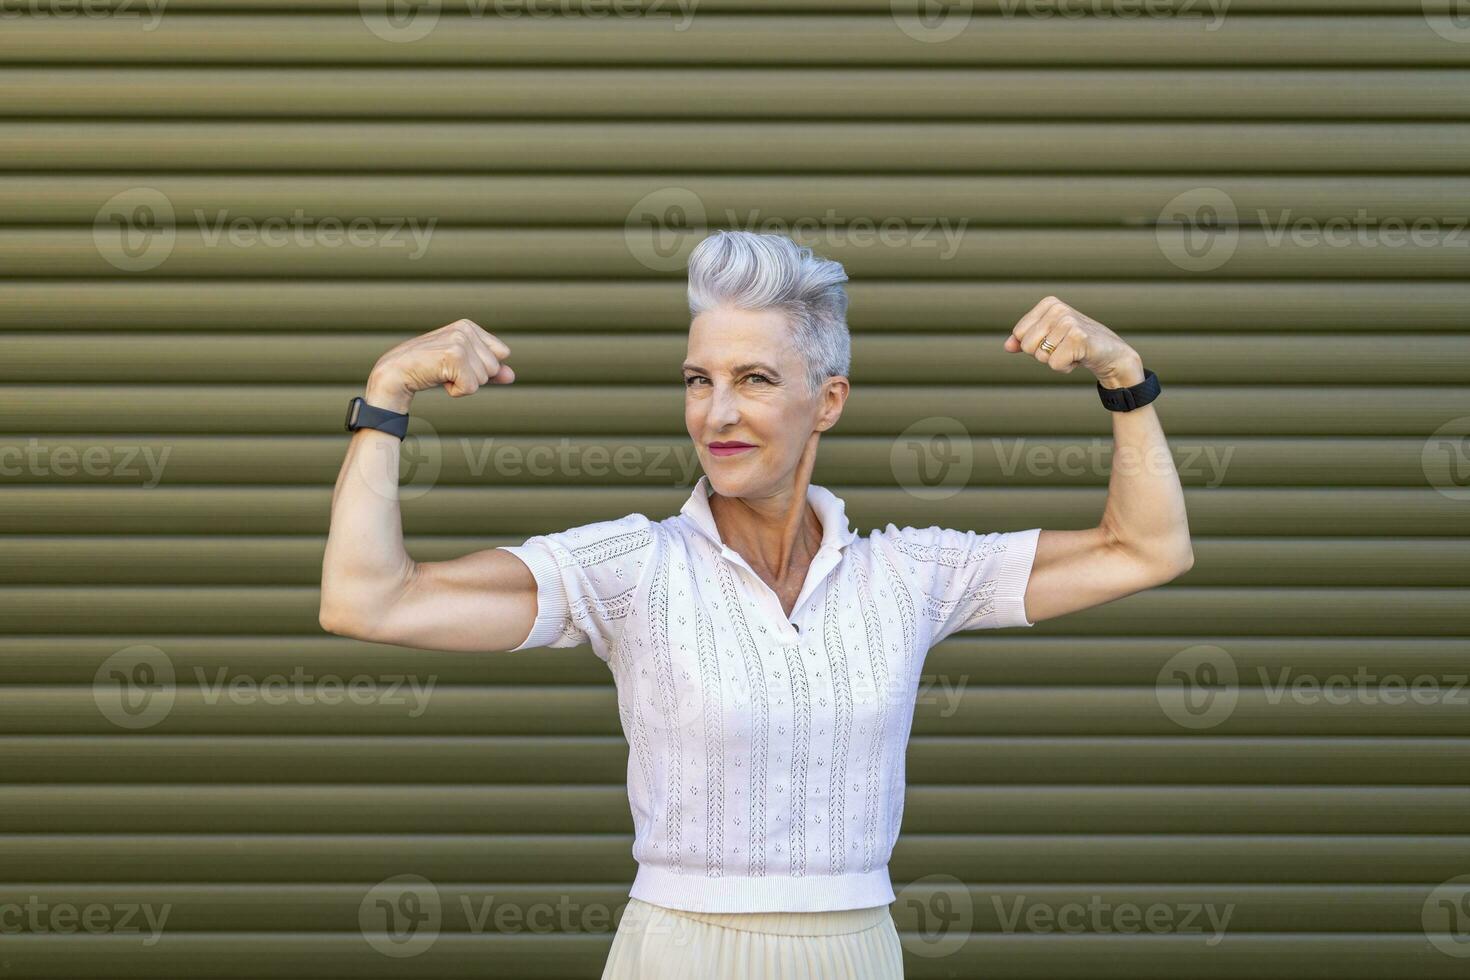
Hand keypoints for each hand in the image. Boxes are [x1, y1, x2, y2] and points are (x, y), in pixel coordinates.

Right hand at [366, 318, 514, 411]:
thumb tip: (511, 376)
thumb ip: (489, 369)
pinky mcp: (454, 357)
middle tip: (446, 370)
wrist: (395, 374)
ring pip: (484, 379)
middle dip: (473, 377)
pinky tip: (438, 379)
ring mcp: (460, 342)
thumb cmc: (427, 369)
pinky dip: (456, 391)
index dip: (482, 367)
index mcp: (469, 326)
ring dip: (462, 384)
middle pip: (494, 368)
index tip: (457, 364)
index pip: (502, 354)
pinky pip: (471, 388)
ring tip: (441, 373)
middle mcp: (465, 330)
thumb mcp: (462, 366)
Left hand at [1003, 296, 1142, 386]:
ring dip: (1056, 361)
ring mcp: (1068, 321)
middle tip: (1064, 348)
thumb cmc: (1076, 345)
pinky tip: (1080, 357)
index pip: (1019, 333)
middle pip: (1027, 345)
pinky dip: (1066, 367)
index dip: (1034, 345)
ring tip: (1073, 351)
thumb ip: (1025, 340)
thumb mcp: (1049, 338)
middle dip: (1043, 354)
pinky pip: (1055, 364)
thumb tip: (1007, 346)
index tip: (1055, 340)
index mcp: (1049, 303)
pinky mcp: (1078, 338)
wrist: (1110, 354)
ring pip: (1040, 356)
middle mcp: (1058, 308)